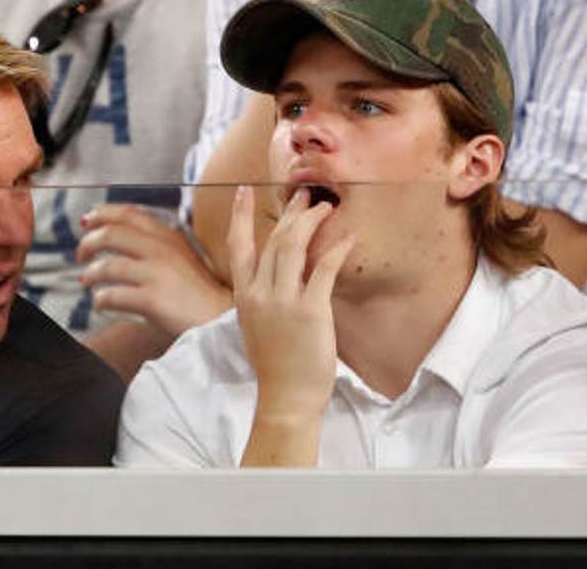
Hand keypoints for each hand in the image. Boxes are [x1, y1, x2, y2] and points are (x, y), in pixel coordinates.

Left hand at [76, 204, 231, 337]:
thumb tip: (121, 237)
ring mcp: (157, 274)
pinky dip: (100, 299)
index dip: (103, 214)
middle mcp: (162, 250)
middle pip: (112, 234)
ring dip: (90, 274)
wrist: (220, 320)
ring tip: (85, 281)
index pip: (129, 214)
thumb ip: (157, 244)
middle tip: (80, 254)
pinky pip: (113, 296)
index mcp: (169, 236)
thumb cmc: (198, 292)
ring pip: (108, 266)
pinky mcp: (152, 300)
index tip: (87, 220)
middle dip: (88, 242)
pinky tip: (100, 303)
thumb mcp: (183, 256)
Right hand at [229, 186, 353, 414]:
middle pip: (273, 240)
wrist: (285, 396)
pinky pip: (323, 269)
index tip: (243, 190)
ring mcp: (283, 301)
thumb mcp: (257, 324)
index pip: (238, 246)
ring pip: (294, 246)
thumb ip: (263, 296)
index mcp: (244, 296)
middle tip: (305, 195)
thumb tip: (276, 273)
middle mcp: (260, 293)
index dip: (240, 215)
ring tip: (326, 208)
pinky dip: (336, 249)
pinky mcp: (310, 311)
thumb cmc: (275, 364)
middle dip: (291, 213)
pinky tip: (348, 237)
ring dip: (311, 222)